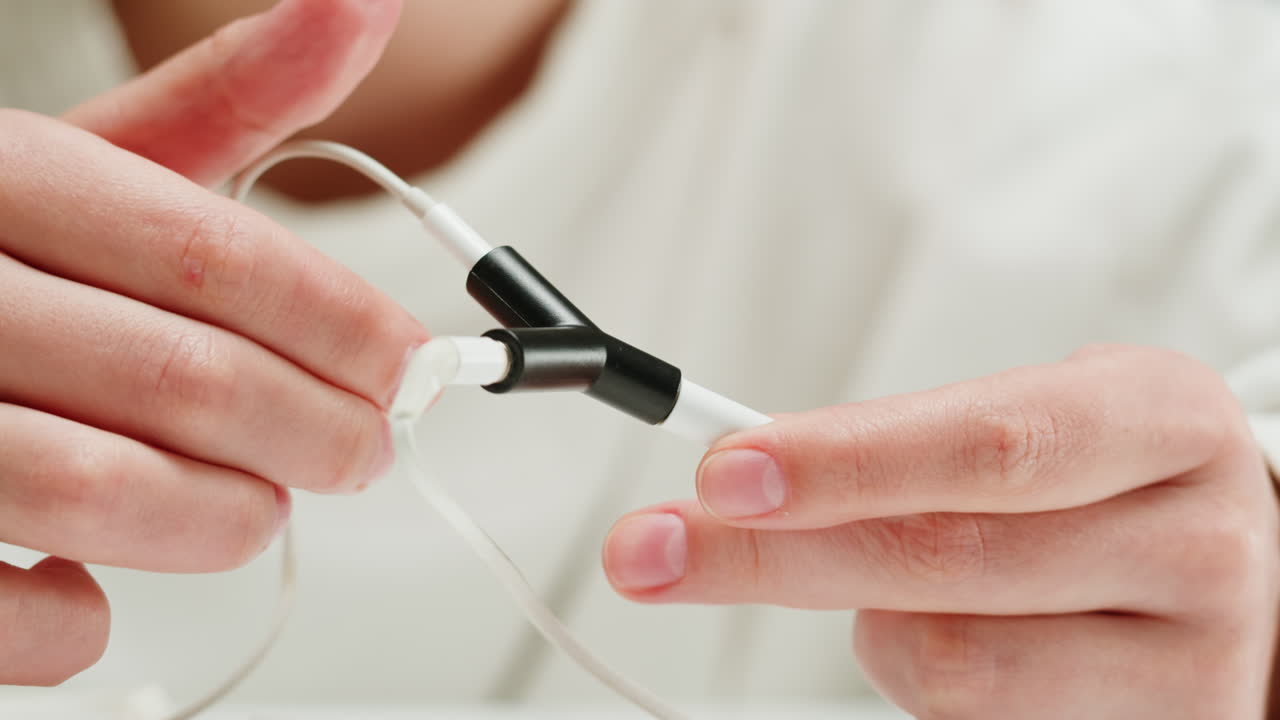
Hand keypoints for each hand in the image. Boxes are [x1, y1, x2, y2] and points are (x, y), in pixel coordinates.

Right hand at [0, 0, 422, 684]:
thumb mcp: (84, 157)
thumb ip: (229, 99)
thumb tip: (365, 10)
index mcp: (2, 178)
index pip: (208, 253)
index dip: (339, 324)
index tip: (409, 365)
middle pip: (183, 380)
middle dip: (316, 433)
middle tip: (362, 450)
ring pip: (107, 493)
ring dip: (224, 517)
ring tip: (256, 504)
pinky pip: (17, 607)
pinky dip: (86, 612)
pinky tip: (97, 576)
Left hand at [604, 345, 1279, 718]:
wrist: (1228, 565)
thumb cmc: (1103, 478)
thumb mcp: (1040, 417)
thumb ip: (907, 445)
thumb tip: (741, 478)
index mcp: (1160, 419)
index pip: (986, 445)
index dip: (845, 463)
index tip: (721, 476)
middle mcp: (1193, 540)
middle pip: (943, 561)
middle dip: (771, 558)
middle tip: (650, 551)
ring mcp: (1191, 659)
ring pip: (947, 662)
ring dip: (864, 622)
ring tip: (882, 584)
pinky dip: (912, 671)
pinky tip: (945, 632)